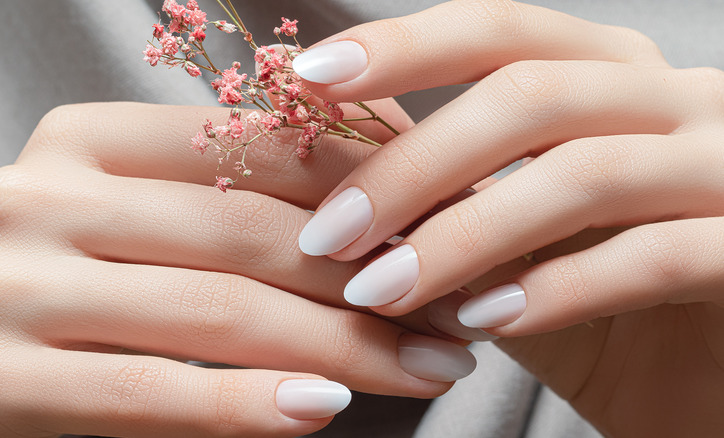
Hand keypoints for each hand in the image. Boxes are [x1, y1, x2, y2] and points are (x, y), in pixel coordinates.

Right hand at [0, 102, 475, 436]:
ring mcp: (8, 283)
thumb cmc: (77, 290)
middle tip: (459, 314)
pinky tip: (326, 409)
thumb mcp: (150, 221)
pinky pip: (155, 393)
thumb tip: (390, 206)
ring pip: (217, 311)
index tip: (452, 230)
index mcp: (86, 137)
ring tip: (426, 368)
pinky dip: (249, 405)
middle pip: (247, 234)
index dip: (370, 191)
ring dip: (343, 347)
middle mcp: (40, 193)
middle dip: (374, 280)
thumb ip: (242, 201)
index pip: (256, 150)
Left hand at [292, 1, 723, 433]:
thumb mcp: (519, 236)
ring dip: (465, 236)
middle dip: (414, 167)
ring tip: (384, 292)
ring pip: (581, 173)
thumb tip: (342, 181)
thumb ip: (454, 199)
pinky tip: (486, 322)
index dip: (403, 46)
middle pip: (529, 95)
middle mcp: (676, 100)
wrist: (708, 375)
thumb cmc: (603, 300)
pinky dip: (556, 290)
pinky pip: (654, 256)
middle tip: (330, 235)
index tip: (311, 80)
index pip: (500, 31)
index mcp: (612, 77)